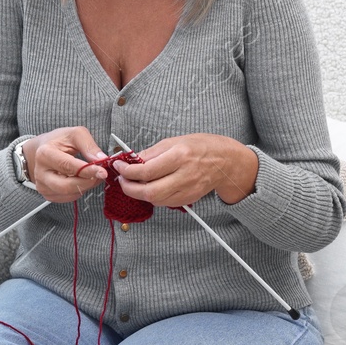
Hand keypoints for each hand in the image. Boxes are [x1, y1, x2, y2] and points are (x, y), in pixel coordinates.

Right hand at [23, 126, 108, 202]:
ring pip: (70, 194)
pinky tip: (83, 180)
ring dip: (86, 186)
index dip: (87, 170)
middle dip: (87, 182)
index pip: (67, 166)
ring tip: (93, 175)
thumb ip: (89, 145)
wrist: (43, 150)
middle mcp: (40, 173)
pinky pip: (69, 197)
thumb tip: (102, 159)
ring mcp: (43, 186)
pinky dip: (80, 190)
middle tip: (100, 175)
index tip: (102, 171)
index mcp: (44, 154)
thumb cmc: (58, 141)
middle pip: (66, 186)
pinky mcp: (48, 195)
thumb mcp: (75, 134)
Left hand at [110, 134, 258, 207]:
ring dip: (140, 194)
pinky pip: (165, 203)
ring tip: (134, 183)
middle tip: (122, 181)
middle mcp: (184, 175)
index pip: (147, 170)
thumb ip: (151, 153)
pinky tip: (150, 187)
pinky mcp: (189, 199)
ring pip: (156, 200)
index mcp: (180, 156)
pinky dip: (154, 197)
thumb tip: (131, 160)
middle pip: (150, 192)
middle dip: (130, 189)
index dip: (128, 171)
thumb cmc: (201, 147)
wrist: (226, 161)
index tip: (119, 167)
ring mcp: (188, 190)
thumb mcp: (174, 141)